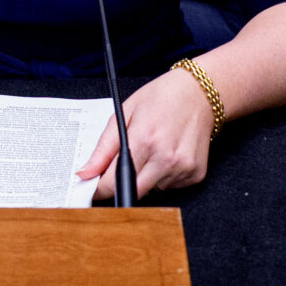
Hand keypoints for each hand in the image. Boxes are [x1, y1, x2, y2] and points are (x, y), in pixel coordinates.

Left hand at [79, 65, 214, 200]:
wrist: (199, 92)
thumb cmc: (161, 97)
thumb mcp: (125, 113)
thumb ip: (103, 148)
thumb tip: (85, 173)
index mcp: (144, 139)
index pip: (114, 183)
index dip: (100, 188)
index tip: (95, 186)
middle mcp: (165, 158)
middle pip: (133, 192)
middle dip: (123, 182)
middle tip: (126, 162)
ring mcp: (183, 168)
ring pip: (152, 189)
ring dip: (146, 176)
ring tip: (153, 149)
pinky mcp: (196, 174)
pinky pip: (170, 186)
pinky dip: (164, 175)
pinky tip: (169, 153)